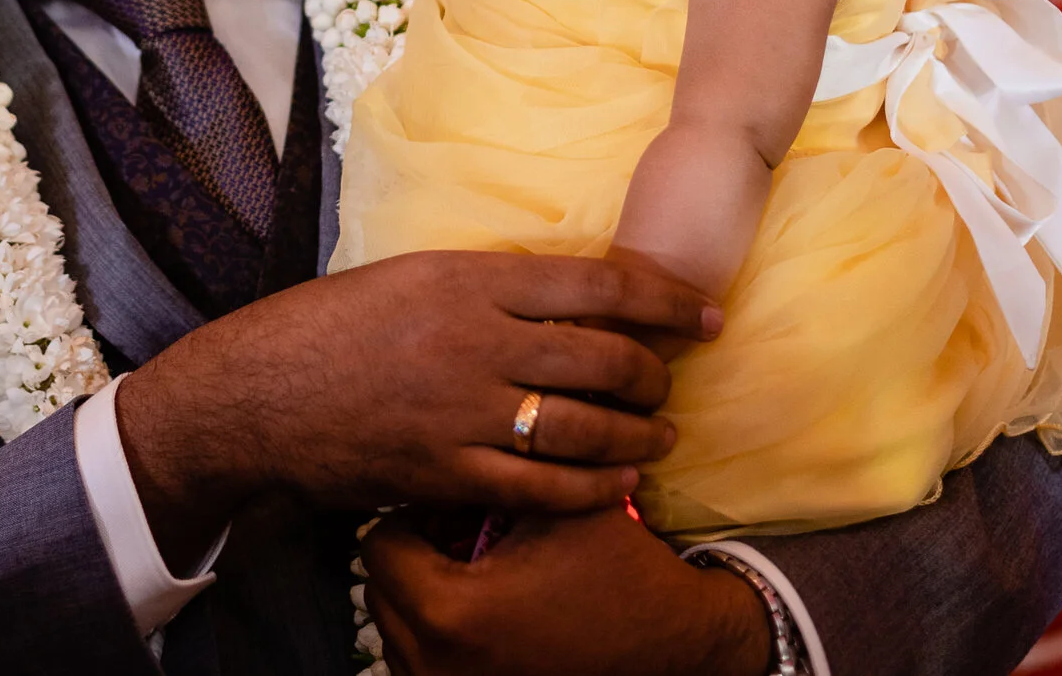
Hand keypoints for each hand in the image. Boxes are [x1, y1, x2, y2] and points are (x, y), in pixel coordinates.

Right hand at [116, 250, 714, 568]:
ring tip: (658, 434)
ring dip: (635, 433)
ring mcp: (462, 411)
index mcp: (466, 278)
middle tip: (672, 378)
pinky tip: (617, 485)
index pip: (594, 281)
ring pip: (582, 426)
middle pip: (602, 356)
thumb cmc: (325, 326)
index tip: (700, 310)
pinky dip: (591, 488)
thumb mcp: (406, 275)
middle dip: (654, 372)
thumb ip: (482, 284)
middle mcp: (474, 340)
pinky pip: (540, 488)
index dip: (661, 297)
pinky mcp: (445, 471)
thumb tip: (560, 294)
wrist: (253, 394)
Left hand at [362, 504, 768, 675]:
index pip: (382, 546)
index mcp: (451, 611)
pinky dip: (443, 635)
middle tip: (462, 535)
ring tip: (478, 571)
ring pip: (397, 629)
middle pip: (381, 590)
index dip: (418, 516)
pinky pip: (422, 663)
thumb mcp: (562, 507)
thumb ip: (506, 470)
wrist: (680, 646)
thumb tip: (455, 411)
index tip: (453, 507)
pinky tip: (491, 610)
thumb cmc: (620, 571)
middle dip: (418, 556)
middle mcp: (435, 663)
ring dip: (426, 595)